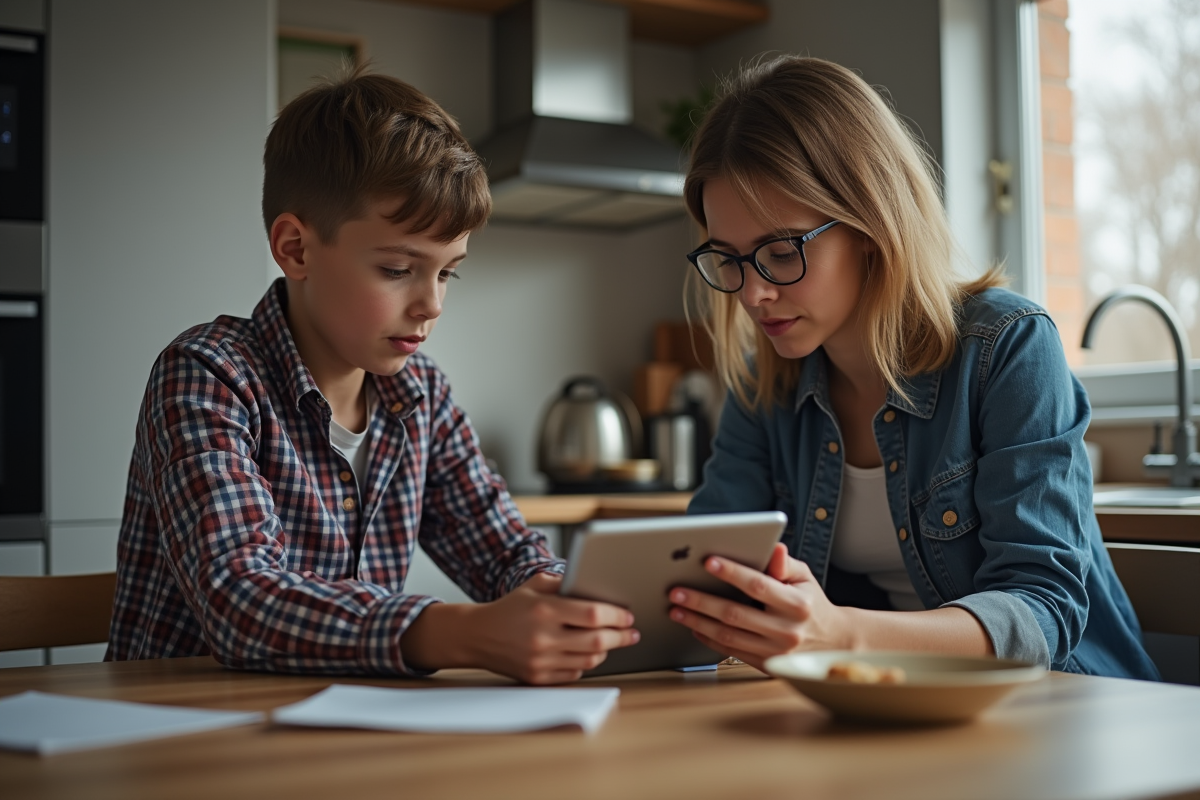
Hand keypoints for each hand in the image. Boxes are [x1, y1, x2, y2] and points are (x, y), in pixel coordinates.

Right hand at [404, 572, 639, 683]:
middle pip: (597, 640)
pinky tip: (589, 653)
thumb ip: (564, 582)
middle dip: (621, 636)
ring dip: (606, 651)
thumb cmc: (509, 607)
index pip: (593, 614)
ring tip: (611, 641)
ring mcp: (540, 661)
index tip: (627, 616)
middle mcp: (543, 637)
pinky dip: (586, 663)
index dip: (616, 616)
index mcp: (544, 610)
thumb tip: (597, 586)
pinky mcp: (537, 677)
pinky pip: (574, 673)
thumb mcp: (534, 585)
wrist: (477, 635)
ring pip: (589, 660)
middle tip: (631, 633)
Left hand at [667, 544, 852, 670]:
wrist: (833, 644)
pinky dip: (708, 639)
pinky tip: (693, 626)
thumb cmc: (812, 603)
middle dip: (701, 601)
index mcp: (797, 605)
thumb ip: (785, 564)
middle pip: (735, 614)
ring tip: (676, 609)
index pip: (759, 586)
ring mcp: (775, 652)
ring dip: (697, 622)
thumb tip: (773, 547)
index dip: (732, 573)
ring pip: (728, 636)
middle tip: (676, 591)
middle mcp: (786, 631)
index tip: (708, 562)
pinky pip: (731, 652)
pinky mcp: (766, 665)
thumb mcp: (805, 578)